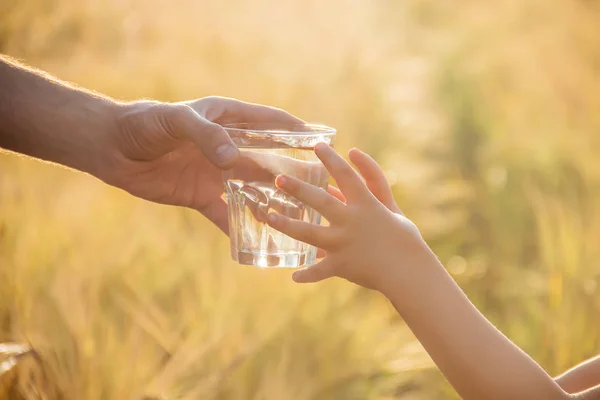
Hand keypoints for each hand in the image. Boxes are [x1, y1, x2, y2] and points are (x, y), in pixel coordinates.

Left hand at [97, 96, 301, 233]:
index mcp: (228, 120)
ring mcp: (216, 173)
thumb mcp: (176, 121)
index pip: (271, 122)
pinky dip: (240, 227)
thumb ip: (206, 135)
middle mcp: (228, 147)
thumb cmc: (145, 123)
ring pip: (252, 190)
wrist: (112, 148)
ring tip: (297, 218)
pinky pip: (225, 214)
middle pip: (268, 160)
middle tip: (319, 188)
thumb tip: (233, 160)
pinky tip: (258, 241)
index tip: (322, 141)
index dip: (297, 130)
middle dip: (292, 173)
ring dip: (272, 202)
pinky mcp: (200, 195)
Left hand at [266, 144, 427, 291]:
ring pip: (309, 234)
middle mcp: (352, 222)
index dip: (332, 159)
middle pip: (320, 201)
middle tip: (279, 179)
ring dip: (287, 225)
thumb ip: (373, 183)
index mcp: (367, 205)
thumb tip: (354, 156)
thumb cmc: (404, 236)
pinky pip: (319, 270)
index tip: (317, 145)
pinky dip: (306, 274)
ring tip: (269, 216)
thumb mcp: (390, 207)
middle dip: (298, 189)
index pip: (346, 175)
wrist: (410, 271)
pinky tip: (293, 275)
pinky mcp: (341, 266)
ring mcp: (344, 244)